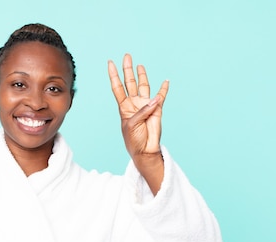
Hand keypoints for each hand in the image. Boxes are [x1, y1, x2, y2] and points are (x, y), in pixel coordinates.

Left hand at [108, 54, 168, 193]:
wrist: (144, 150)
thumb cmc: (134, 139)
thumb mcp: (132, 124)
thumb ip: (142, 111)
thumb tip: (155, 99)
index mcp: (124, 107)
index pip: (117, 87)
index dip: (114, 75)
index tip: (110, 62)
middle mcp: (134, 103)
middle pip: (130, 82)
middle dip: (128, 69)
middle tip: (126, 56)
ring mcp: (146, 105)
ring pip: (144, 86)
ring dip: (142, 75)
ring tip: (139, 65)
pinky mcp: (157, 109)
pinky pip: (161, 96)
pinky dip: (164, 89)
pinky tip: (165, 81)